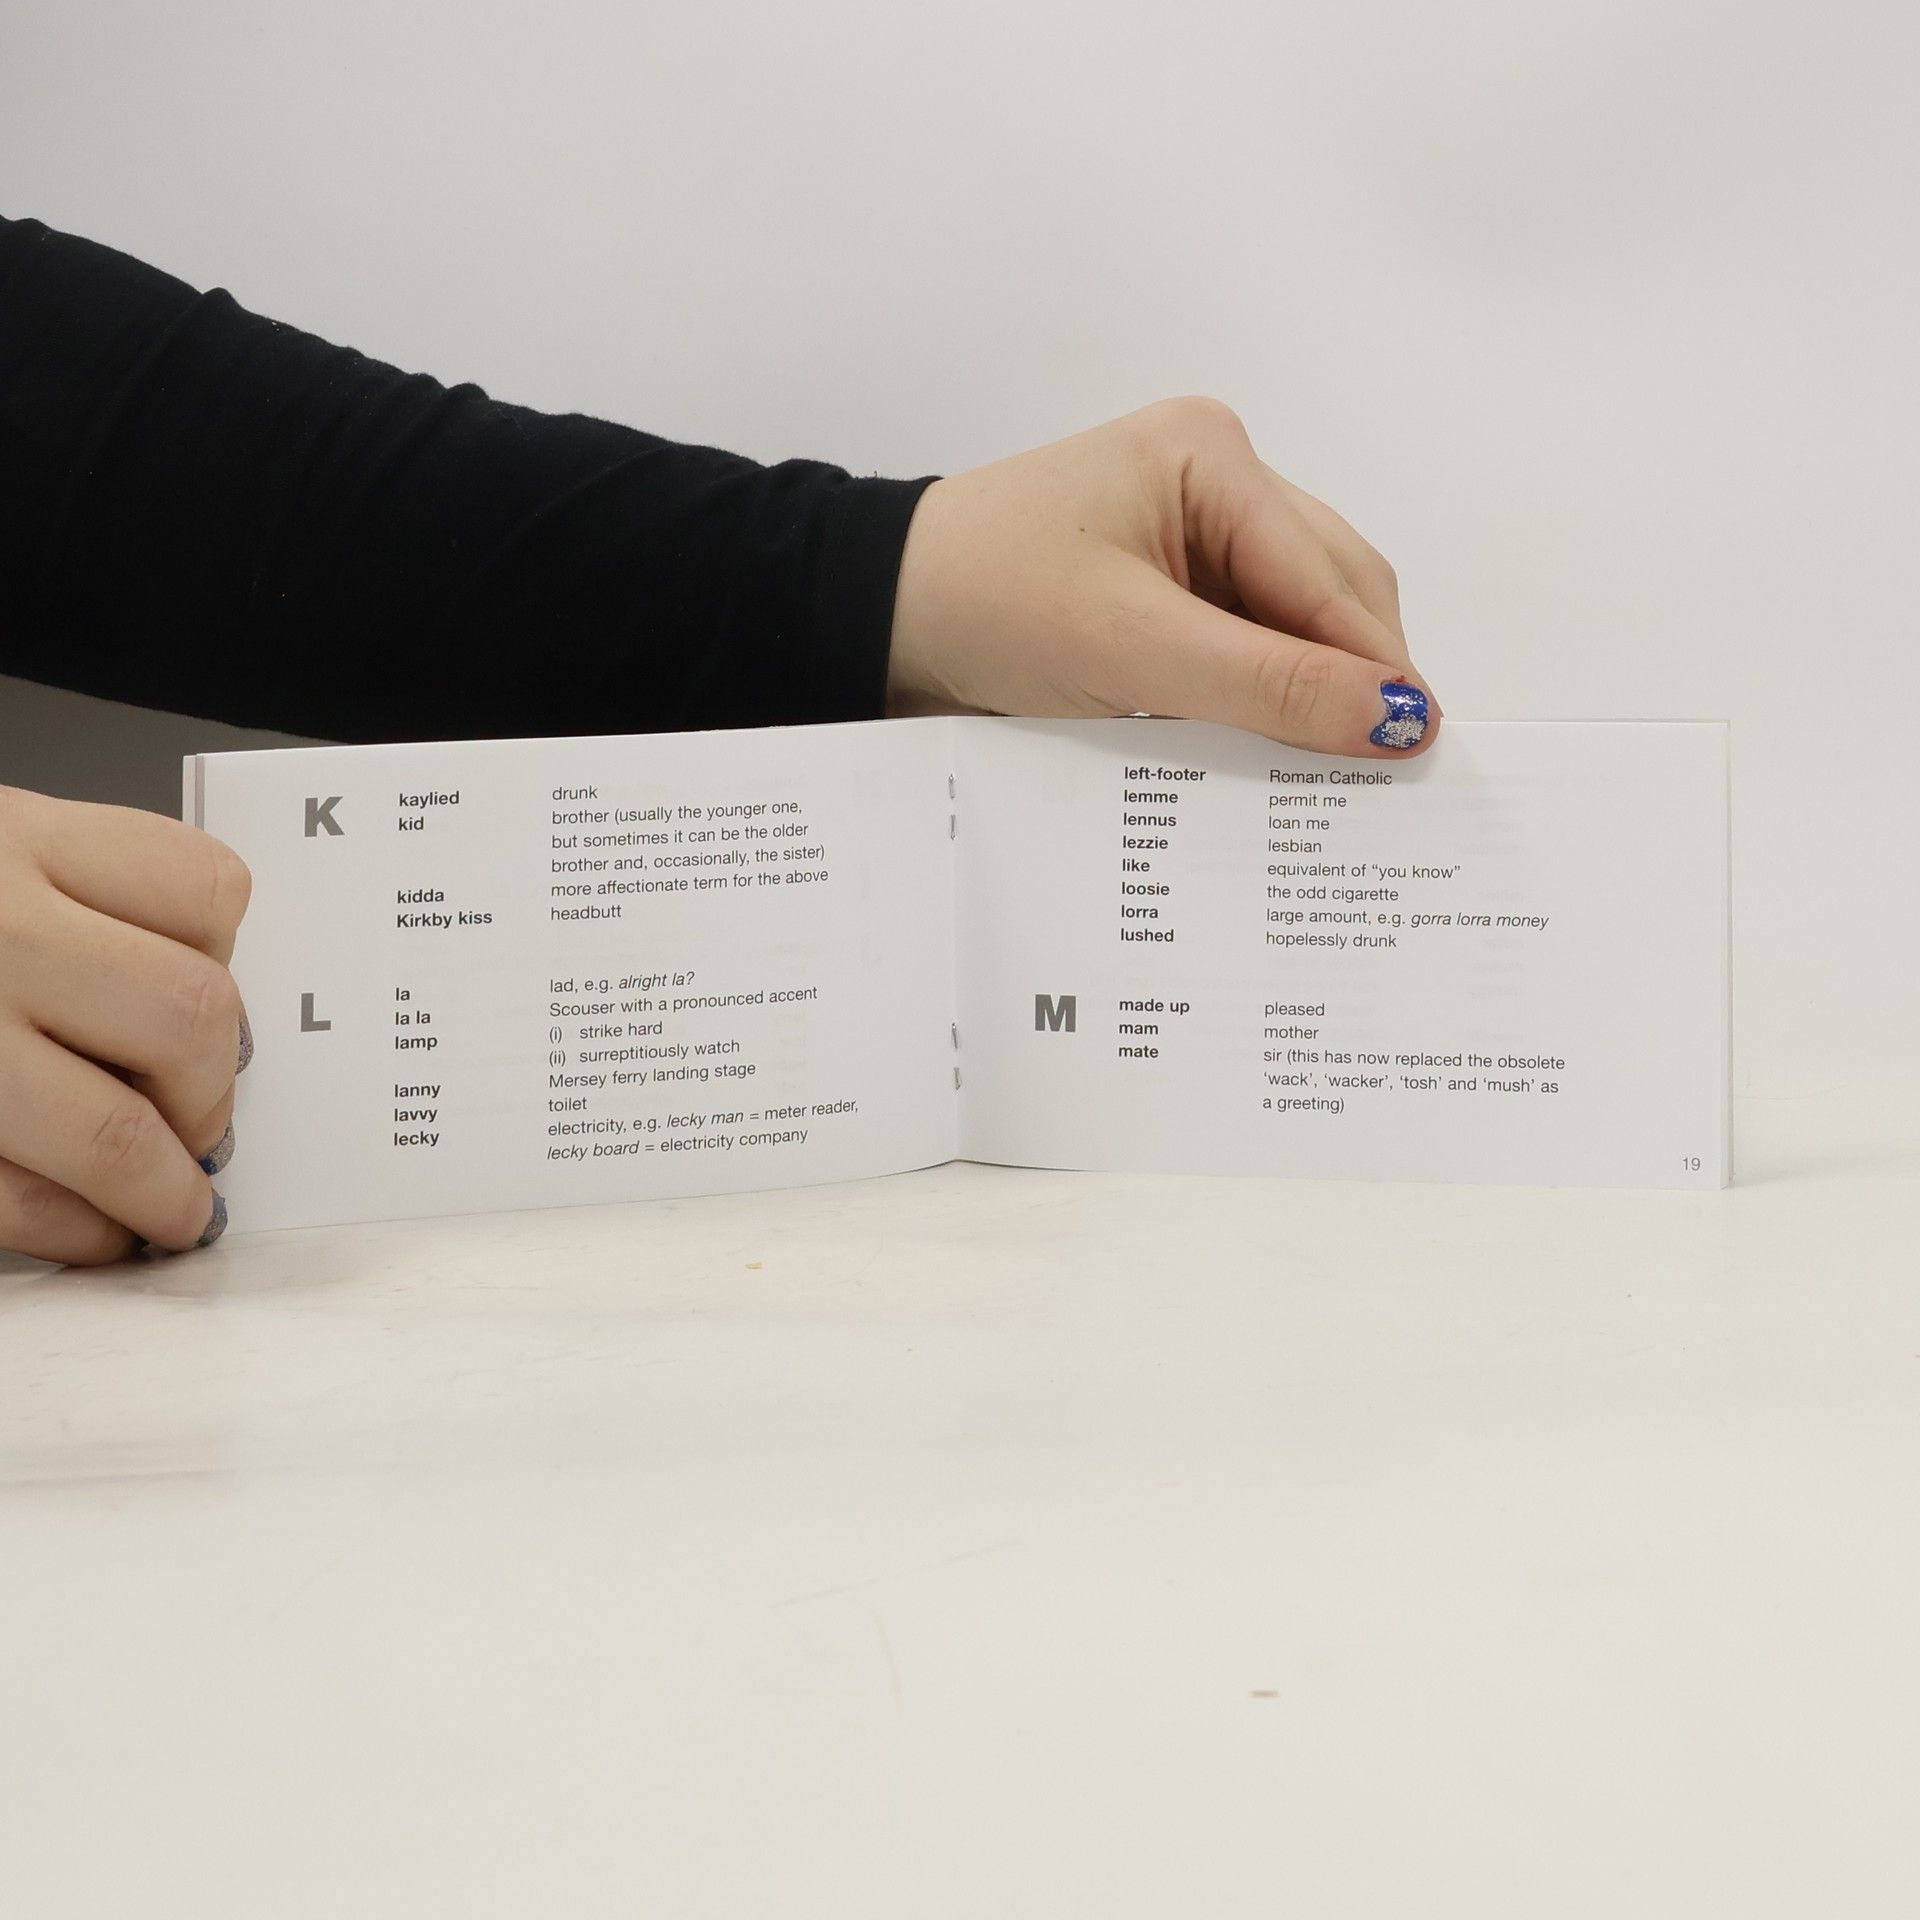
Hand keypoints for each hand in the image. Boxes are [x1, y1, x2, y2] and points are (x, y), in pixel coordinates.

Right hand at [0, 785, 248, 1264]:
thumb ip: (75, 902)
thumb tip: (203, 1022)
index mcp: (11, 840)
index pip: (202, 889)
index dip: (233, 958)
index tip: (219, 1003)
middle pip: (189, 1015)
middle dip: (214, 1090)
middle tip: (206, 1123)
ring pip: (113, 1132)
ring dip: (164, 1190)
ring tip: (175, 1206)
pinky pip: (17, 1203)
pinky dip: (76, 1234)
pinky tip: (92, 1233)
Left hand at [888, 396, 1438, 755]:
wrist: (875, 623)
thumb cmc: (986, 601)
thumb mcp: (1134, 647)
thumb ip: (1268, 684)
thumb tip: (1399, 718)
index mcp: (1212, 456)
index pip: (1327, 572)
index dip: (1377, 664)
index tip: (1422, 749)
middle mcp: (1213, 484)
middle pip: (1325, 591)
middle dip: (1352, 677)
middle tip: (1385, 776)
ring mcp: (1187, 538)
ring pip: (1289, 626)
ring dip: (1305, 696)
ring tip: (1331, 779)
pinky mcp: (1161, 594)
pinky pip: (1240, 649)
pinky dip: (1257, 702)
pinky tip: (1269, 758)